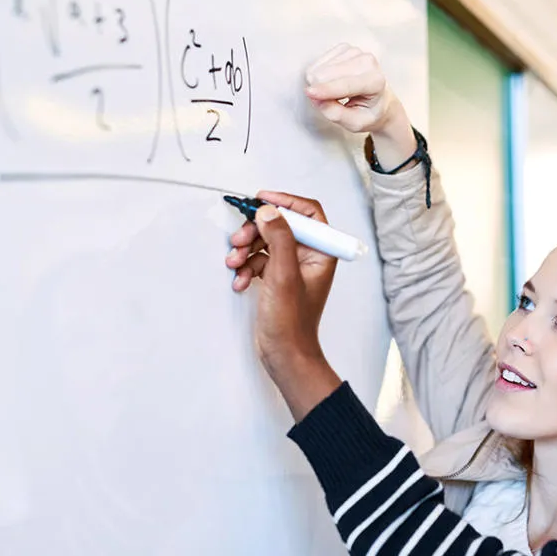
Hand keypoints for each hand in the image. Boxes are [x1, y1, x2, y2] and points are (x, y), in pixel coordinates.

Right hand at [226, 191, 341, 419]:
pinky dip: (246, 267)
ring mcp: (293, 268)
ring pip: (266, 243)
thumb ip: (279, 238)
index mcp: (322, 252)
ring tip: (235, 263)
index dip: (284, 202)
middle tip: (239, 239)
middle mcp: (310, 257)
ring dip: (246, 250)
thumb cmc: (292, 323)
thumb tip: (269, 211)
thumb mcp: (284, 275)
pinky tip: (240, 281)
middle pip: (280, 225)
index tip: (260, 200)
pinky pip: (259, 261)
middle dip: (256, 231)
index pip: (308, 212)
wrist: (284, 355)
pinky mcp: (278, 280)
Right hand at [305, 43, 416, 170]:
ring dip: (319, 83)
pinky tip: (330, 82)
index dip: (326, 89)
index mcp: (376, 81)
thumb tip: (316, 99)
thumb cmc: (368, 113)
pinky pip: (319, 61)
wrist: (379, 100)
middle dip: (319, 89)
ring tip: (333, 94)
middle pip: (330, 73)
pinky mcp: (344, 48)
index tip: (309, 93)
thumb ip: (336, 114)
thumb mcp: (355, 123)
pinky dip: (319, 74)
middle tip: (328, 103)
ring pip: (322, 67)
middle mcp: (368, 62)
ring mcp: (355, 52)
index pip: (346, 84)